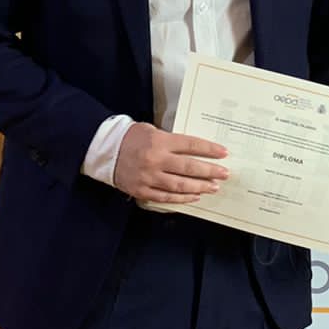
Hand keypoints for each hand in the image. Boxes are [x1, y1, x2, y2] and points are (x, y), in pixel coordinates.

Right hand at [113, 123, 228, 204]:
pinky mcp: (142, 190)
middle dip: (210, 171)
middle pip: (189, 167)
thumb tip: (193, 151)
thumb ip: (170, 141)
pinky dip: (182, 198)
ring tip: (213, 187)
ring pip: (180, 185)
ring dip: (199, 187)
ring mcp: (149, 177)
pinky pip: (166, 197)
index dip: (209, 150)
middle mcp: (155, 160)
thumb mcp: (152, 131)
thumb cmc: (130, 138)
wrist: (105, 150)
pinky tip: (194, 196)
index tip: (223, 153)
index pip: (190, 145)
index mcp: (159, 141)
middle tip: (224, 174)